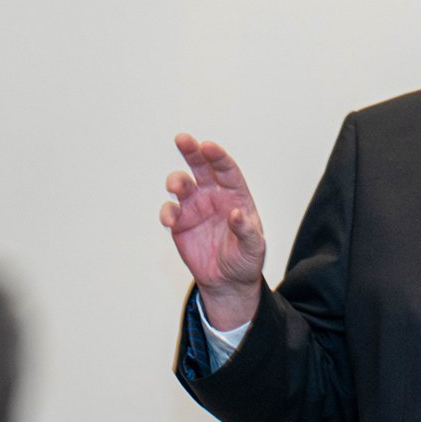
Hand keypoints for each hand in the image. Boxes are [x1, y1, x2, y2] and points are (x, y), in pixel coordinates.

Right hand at [159, 133, 266, 328]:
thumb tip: (237, 214)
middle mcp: (213, 196)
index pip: (226, 170)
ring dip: (177, 181)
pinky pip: (170, 212)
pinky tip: (170, 219)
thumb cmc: (245, 260)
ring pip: (182, 185)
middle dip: (192, 152)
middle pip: (201, 167)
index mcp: (236, 196)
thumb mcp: (253, 248)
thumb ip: (246, 231)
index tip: (207, 146)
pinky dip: (167, 212)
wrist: (227, 282)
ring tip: (176, 186)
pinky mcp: (180, 224)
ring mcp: (195, 208)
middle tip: (183, 139)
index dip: (217, 156)